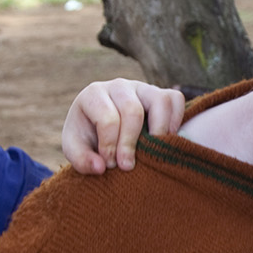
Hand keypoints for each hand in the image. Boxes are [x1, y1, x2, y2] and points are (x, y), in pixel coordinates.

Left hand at [63, 77, 184, 173]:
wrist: (99, 129)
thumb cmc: (88, 139)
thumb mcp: (76, 150)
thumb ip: (81, 160)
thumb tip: (100, 167)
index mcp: (93, 95)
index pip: (107, 118)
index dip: (110, 146)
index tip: (109, 165)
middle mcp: (118, 86)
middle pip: (133, 111)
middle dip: (130, 143)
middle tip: (126, 166)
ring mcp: (142, 87)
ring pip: (160, 100)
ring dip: (159, 131)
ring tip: (150, 153)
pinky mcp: (159, 94)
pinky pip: (175, 100)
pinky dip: (175, 120)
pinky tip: (164, 140)